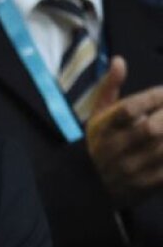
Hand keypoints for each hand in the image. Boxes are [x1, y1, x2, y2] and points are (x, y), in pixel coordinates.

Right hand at [85, 56, 162, 207]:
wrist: (93, 185)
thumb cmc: (101, 141)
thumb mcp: (98, 116)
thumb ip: (110, 88)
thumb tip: (119, 60)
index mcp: (103, 129)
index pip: (129, 109)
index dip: (153, 97)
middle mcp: (115, 149)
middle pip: (150, 129)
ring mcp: (132, 168)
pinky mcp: (147, 184)